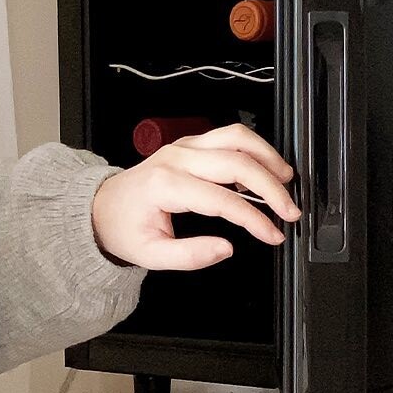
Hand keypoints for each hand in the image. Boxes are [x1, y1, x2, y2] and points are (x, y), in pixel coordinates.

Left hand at [92, 124, 301, 270]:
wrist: (103, 207)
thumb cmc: (125, 228)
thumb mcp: (151, 255)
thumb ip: (189, 256)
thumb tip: (225, 249)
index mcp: (166, 185)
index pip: (223, 199)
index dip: (254, 219)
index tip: (273, 234)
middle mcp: (177, 158)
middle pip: (236, 161)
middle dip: (271, 187)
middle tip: (290, 210)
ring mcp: (185, 146)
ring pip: (236, 137)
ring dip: (267, 156)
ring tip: (287, 180)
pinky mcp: (191, 143)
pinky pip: (229, 137)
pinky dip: (253, 150)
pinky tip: (264, 171)